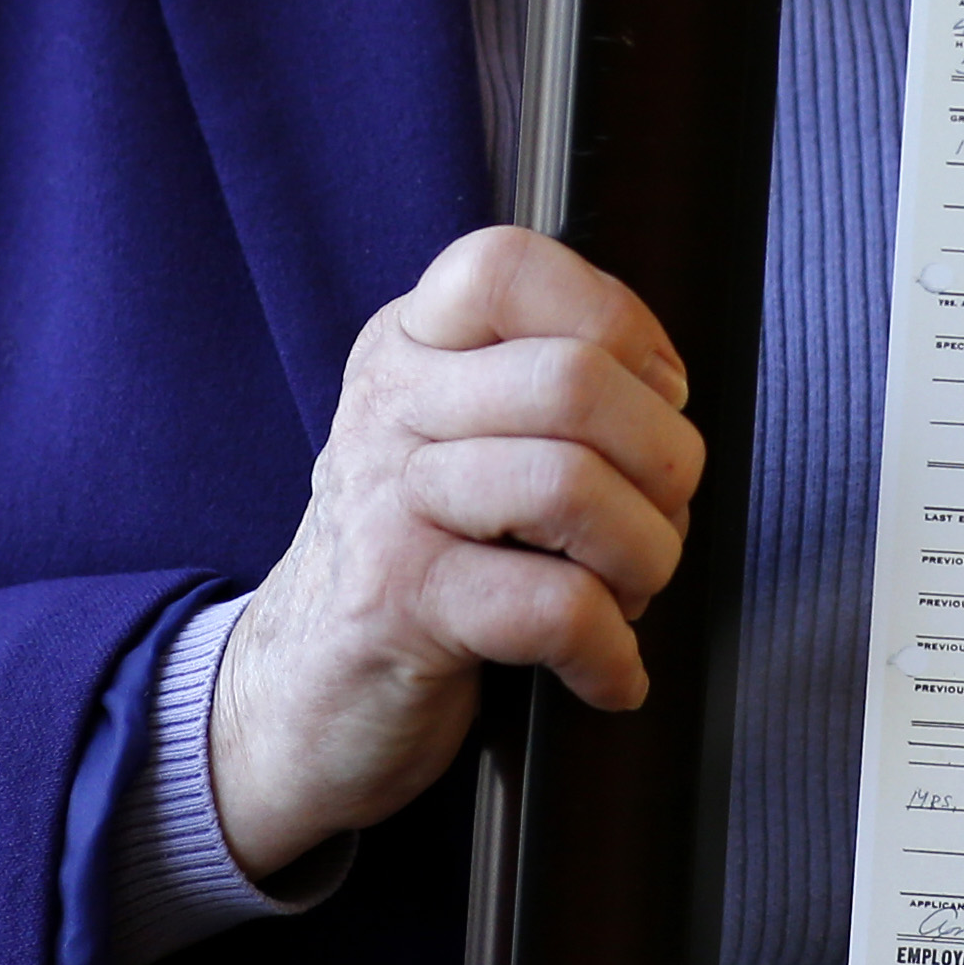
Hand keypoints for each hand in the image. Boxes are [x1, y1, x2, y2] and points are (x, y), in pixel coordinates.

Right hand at [205, 226, 704, 882]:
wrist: (297, 699)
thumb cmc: (415, 561)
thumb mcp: (453, 439)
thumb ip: (539, 386)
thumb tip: (666, 391)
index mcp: (412, 347)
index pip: (507, 265)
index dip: (616, 320)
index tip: (654, 395)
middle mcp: (390, 407)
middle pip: (574, 380)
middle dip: (663, 464)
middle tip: (660, 521)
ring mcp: (387, 504)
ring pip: (572, 487)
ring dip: (645, 558)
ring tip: (629, 595)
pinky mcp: (398, 606)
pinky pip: (553, 606)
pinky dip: (611, 653)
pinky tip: (609, 673)